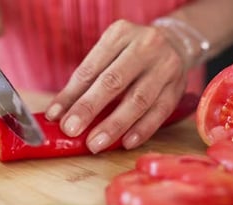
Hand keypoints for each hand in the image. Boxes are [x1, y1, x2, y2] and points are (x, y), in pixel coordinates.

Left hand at [44, 19, 190, 153]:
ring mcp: (165, 67)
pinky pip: (159, 112)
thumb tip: (57, 114)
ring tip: (95, 143)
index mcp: (120, 34)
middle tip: (72, 130)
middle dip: (89, 108)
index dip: (70, 94)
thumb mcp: (107, 56)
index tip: (55, 116)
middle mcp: (145, 46)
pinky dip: (141, 130)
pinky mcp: (178, 88)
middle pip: (113, 82)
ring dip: (114, 125)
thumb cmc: (131, 54)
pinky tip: (125, 142)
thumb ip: (84, 83)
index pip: (90, 68)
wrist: (176, 44)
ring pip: (138, 100)